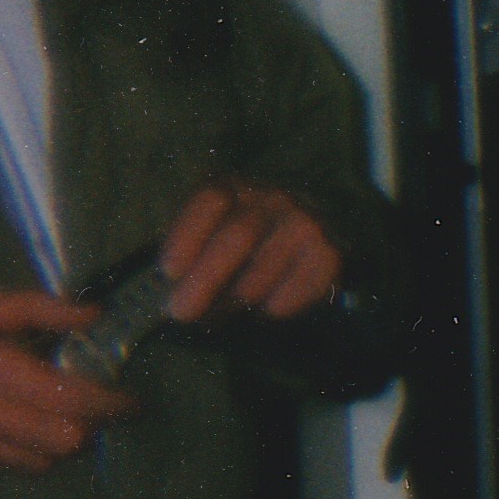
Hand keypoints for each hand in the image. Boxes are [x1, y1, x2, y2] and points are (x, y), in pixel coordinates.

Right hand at [0, 292, 134, 470]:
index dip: (110, 403)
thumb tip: (94, 314)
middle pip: (60, 441)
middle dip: (88, 427)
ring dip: (56, 442)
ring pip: (35, 461)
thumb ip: (36, 309)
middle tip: (98, 411)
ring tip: (52, 415)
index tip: (131, 401)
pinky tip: (6, 426)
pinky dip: (16, 450)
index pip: (67, 398)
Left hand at [160, 181, 343, 323]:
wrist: (306, 226)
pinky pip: (303, 285)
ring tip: (226, 308)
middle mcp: (274, 198)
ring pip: (267, 268)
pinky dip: (281, 303)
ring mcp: (306, 223)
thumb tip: (173, 297)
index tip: (168, 273)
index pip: (210, 201)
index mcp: (234, 186)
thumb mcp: (207, 228)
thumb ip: (188, 254)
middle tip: (181, 312)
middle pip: (239, 236)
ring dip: (239, 296)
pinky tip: (268, 307)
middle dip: (205, 279)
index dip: (186, 237)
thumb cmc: (240, 236)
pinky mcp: (330, 252)